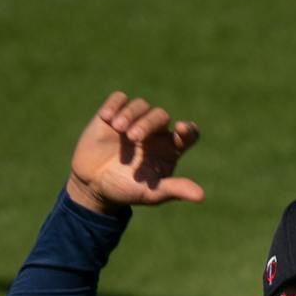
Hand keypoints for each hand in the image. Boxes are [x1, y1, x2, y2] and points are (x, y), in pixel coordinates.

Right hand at [66, 92, 203, 215]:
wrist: (94, 185)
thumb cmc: (127, 190)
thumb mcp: (152, 194)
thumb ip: (175, 190)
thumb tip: (201, 196)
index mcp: (170, 149)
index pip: (189, 134)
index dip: (188, 130)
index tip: (181, 128)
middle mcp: (155, 132)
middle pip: (160, 116)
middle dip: (148, 123)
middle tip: (133, 137)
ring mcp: (133, 121)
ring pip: (140, 105)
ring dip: (130, 114)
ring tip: (118, 128)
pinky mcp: (112, 115)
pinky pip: (119, 98)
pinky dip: (115, 104)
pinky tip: (107, 117)